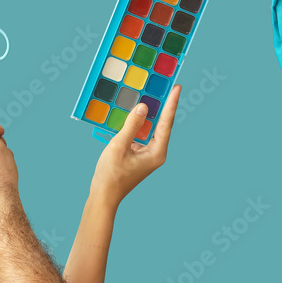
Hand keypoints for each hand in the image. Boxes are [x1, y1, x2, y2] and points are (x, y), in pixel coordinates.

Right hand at [90, 84, 180, 206]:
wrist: (104, 196)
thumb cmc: (111, 175)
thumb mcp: (119, 146)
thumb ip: (132, 125)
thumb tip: (143, 107)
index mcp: (156, 152)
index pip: (166, 123)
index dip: (171, 103)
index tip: (177, 88)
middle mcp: (156, 153)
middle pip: (162, 124)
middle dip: (164, 106)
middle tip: (168, 87)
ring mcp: (148, 154)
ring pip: (152, 129)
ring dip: (150, 113)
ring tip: (153, 94)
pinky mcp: (139, 155)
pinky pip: (142, 134)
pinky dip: (139, 123)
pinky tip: (135, 113)